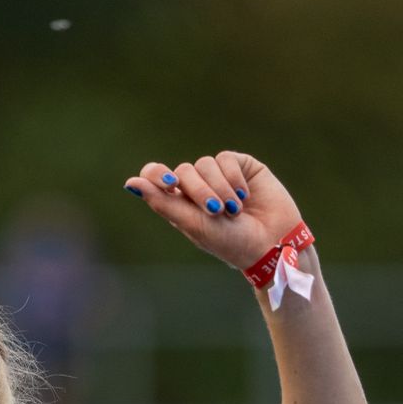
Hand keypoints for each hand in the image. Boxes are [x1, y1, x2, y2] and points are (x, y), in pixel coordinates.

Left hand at [124, 151, 301, 272]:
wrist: (272, 243)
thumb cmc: (231, 242)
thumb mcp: (194, 225)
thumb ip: (162, 203)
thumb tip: (130, 183)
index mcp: (181, 202)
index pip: (156, 175)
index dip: (158, 175)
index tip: (169, 185)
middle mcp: (198, 186)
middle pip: (183, 171)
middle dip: (199, 191)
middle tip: (216, 212)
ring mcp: (219, 175)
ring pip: (205, 164)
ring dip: (219, 188)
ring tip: (234, 210)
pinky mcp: (241, 166)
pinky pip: (226, 159)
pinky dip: (233, 179)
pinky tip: (245, 197)